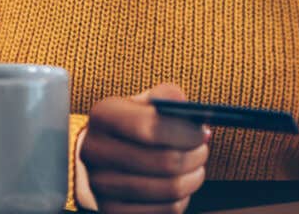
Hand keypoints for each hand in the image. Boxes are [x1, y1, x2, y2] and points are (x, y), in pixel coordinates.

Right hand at [75, 83, 210, 212]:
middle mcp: (95, 151)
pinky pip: (165, 211)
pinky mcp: (112, 211)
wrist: (101, 155)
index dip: (184, 132)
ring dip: (193, 178)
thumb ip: (165, 97)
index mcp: (103, 116)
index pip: (149, 127)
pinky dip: (182, 199)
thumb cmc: (132, 125)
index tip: (202, 132)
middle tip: (202, 149)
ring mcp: (101, 185)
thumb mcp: (143, 103)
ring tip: (195, 167)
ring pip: (169, 189)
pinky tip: (178, 185)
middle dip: (195, 155)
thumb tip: (186, 107)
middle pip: (165, 162)